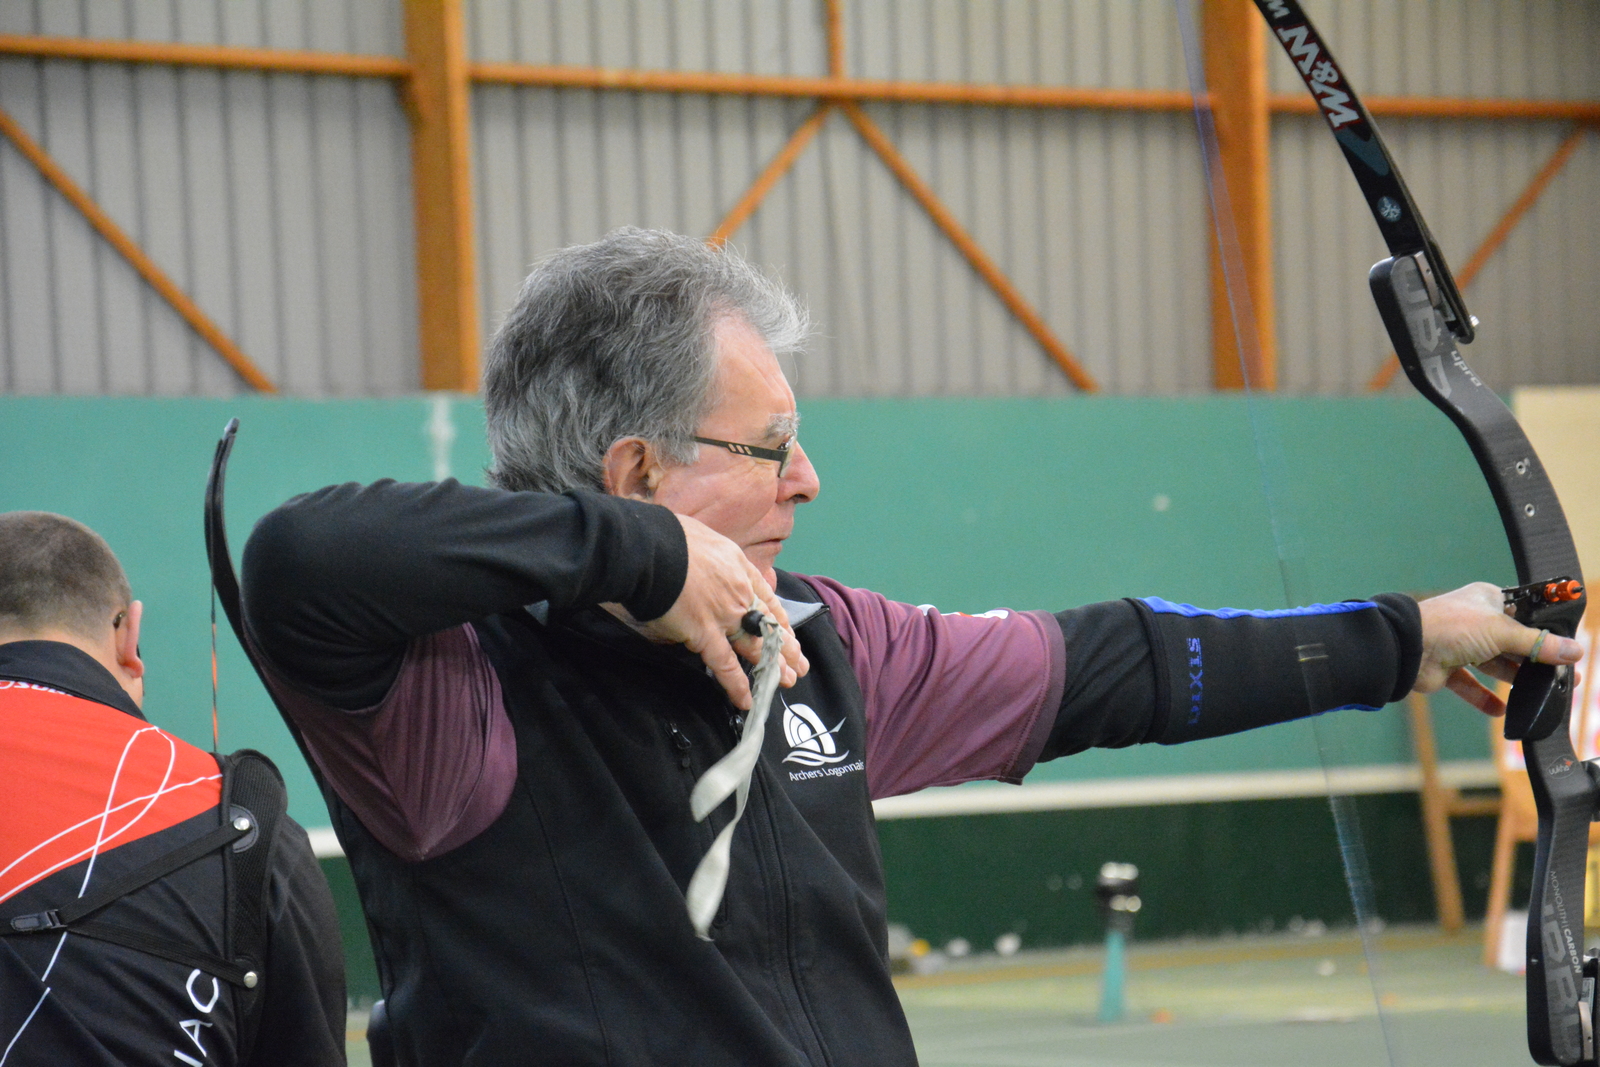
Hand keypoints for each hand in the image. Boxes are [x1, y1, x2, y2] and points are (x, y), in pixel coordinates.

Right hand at [613, 514, 808, 708]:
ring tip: (789, 680)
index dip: (778, 617)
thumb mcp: (703, 538)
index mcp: (738, 566)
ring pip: (755, 646)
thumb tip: (702, 571)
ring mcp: (725, 615)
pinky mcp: (704, 634)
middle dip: (786, 646)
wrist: (652, 548)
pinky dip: (736, 685)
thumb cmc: (669, 538)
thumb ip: (711, 559)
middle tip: (800, 664)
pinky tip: (747, 700)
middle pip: (768, 624)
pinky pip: (725, 665)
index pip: (765, 596)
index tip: (788, 631)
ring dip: (773, 666)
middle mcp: (738, 592)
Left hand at [1415, 581, 1583, 715]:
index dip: (1544, 630)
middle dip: (1536, 659)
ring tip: (1545, 693)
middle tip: (1565, 676)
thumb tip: (1575, 651)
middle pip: (1513, 642)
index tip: (1568, 646)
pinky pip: (1470, 685)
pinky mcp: (1447, 668)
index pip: (1524, 614)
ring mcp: (1460, 645)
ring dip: (1515, 679)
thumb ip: (1538, 644)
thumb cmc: (1451, 626)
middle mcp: (1474, 621)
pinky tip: (1501, 710)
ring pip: (1494, 664)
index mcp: (1487, 600)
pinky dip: (1484, 698)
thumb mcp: (1502, 631)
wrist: (1406, 648)